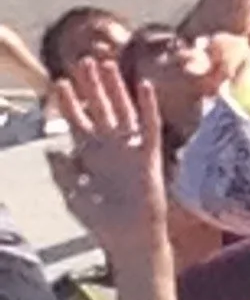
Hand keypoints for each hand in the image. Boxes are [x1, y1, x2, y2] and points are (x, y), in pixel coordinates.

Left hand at [58, 56, 165, 249]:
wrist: (129, 238)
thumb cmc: (101, 221)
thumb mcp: (72, 194)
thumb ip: (62, 172)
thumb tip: (50, 150)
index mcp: (91, 155)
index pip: (79, 121)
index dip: (70, 103)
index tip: (60, 83)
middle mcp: (110, 146)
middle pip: (100, 108)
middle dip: (91, 86)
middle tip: (83, 61)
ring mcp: (131, 148)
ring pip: (123, 110)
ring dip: (115, 88)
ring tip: (107, 64)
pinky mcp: (149, 154)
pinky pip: (149, 125)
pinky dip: (147, 106)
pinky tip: (143, 86)